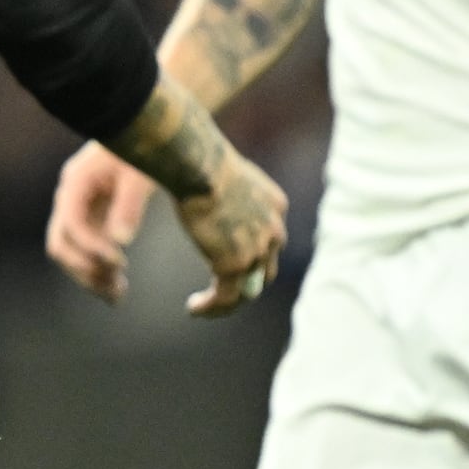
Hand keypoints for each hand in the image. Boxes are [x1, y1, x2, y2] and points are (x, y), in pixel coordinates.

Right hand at [47, 142, 155, 303]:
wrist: (146, 128)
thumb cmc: (144, 147)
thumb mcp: (140, 174)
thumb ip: (129, 206)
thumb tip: (121, 243)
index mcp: (76, 183)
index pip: (71, 225)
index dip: (91, 249)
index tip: (121, 263)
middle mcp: (70, 197)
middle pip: (61, 244)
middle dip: (85, 270)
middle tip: (116, 290)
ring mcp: (78, 207)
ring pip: (70, 251)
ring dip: (89, 275)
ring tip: (117, 296)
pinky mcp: (92, 215)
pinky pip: (85, 249)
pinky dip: (97, 267)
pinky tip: (118, 283)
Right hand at [168, 147, 289, 318]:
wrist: (201, 167)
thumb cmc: (202, 160)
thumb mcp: (225, 172)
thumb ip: (226, 186)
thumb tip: (205, 180)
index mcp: (275, 206)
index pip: (269, 239)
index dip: (251, 254)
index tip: (223, 259)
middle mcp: (274, 230)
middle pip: (265, 268)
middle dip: (245, 283)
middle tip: (220, 290)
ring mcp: (257, 250)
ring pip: (249, 290)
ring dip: (228, 302)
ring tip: (204, 308)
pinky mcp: (235, 265)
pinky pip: (226, 297)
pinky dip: (211, 307)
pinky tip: (193, 308)